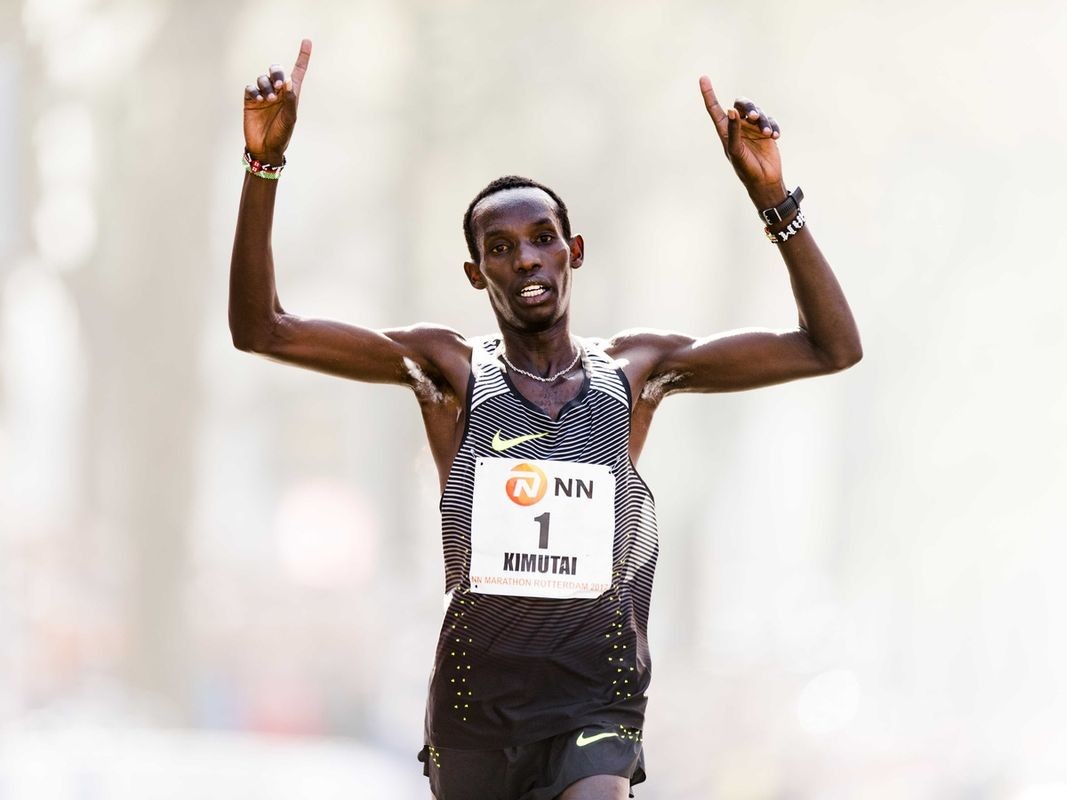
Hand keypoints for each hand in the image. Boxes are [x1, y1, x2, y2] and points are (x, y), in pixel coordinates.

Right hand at [243, 39, 311, 162]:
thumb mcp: (290, 119)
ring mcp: (263, 95)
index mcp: (291, 95)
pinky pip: (250, 87)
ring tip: (269, 100)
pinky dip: (254, 90)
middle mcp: (278, 92)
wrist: (264, 148)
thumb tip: (288, 81)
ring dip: (266, 86)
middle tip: (279, 85)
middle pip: (276, 71)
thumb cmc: (281, 135)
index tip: (307, 41)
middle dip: (276, 73)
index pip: (297, 72)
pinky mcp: (250, 100)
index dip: (302, 57)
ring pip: (262, 78)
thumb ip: (290, 100)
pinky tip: (258, 99)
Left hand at [699, 76, 784, 206]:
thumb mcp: (736, 151)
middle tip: (755, 117)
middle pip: (742, 104)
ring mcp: (753, 128)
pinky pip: (771, 120)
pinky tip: (775, 137)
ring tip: (768, 133)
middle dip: (750, 106)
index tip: (703, 78)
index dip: (708, 94)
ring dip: (764, 120)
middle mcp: (738, 126)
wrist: (765, 181)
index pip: (714, 109)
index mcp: (725, 131)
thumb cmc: (746, 169)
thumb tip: (730, 110)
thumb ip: (733, 131)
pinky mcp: (766, 131)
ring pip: (758, 111)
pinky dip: (773, 126)